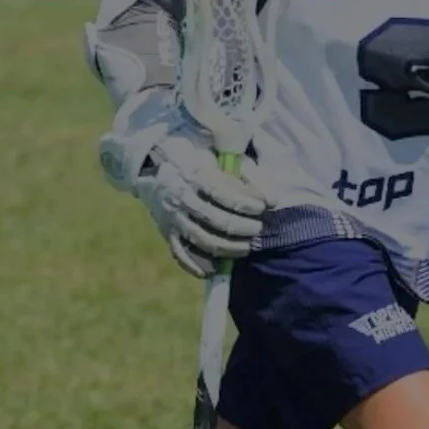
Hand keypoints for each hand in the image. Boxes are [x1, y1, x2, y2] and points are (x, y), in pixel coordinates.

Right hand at [100, 130, 274, 278]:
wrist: (155, 168)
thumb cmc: (200, 163)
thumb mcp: (221, 159)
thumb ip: (249, 175)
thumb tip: (274, 200)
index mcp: (197, 175)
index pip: (224, 192)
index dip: (246, 202)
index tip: (263, 207)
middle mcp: (183, 198)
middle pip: (216, 219)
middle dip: (241, 227)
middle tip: (258, 229)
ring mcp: (173, 217)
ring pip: (202, 239)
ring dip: (228, 248)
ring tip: (246, 248)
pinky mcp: (167, 232)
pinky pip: (180, 253)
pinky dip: (197, 265)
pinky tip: (215, 268)